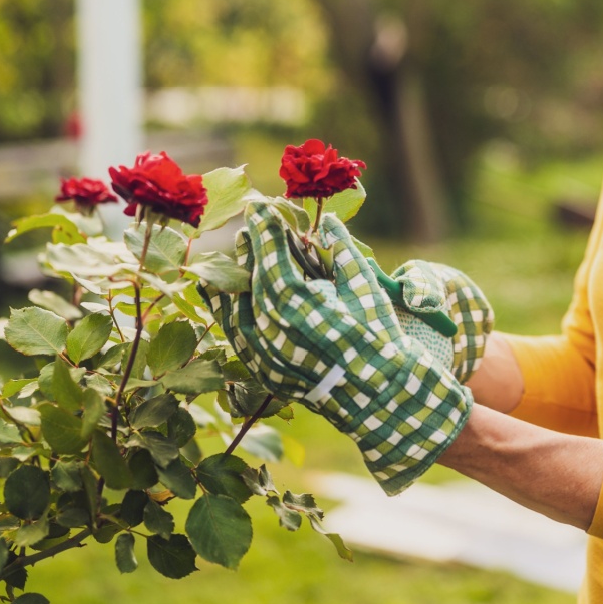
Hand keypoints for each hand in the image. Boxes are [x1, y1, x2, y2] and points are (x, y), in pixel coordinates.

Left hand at [206, 201, 471, 493]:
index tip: (263, 208)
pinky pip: (235, 337)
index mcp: (300, 307)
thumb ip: (343, 251)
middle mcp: (275, 332)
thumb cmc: (379, 338)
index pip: (272, 260)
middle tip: (253, 222)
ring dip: (234, 275)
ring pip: (235, 308)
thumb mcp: (366, 290)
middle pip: (251, 280)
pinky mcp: (264, 371)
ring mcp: (265, 355)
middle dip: (252, 248)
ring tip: (238, 250)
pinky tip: (221, 292)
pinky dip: (224, 312)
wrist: (381, 396)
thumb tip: (326, 221)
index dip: (267, 232)